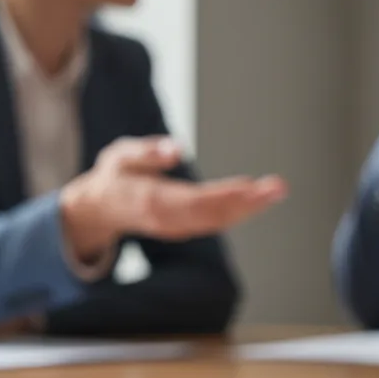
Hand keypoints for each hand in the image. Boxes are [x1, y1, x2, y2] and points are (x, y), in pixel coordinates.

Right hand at [60, 136, 287, 261]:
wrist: (100, 210)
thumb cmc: (115, 178)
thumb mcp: (119, 157)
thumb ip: (146, 153)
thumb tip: (176, 149)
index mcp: (152, 201)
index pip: (195, 200)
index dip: (224, 195)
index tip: (250, 186)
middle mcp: (168, 220)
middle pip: (213, 214)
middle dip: (247, 203)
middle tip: (277, 188)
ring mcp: (177, 228)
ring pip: (218, 221)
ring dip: (249, 208)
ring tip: (276, 191)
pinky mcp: (185, 228)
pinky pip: (214, 222)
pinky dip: (238, 211)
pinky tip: (258, 199)